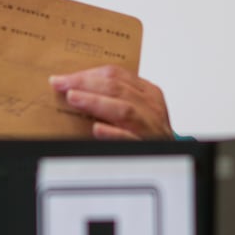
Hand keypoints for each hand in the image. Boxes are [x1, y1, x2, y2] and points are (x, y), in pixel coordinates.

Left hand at [49, 66, 173, 140]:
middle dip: (86, 84)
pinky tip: (97, 129)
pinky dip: (113, 133)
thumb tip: (74, 91)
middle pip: (117, 89)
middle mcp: (150, 107)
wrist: (172, 159)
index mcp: (148, 92)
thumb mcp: (137, 108)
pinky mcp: (147, 148)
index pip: (116, 75)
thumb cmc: (147, 132)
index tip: (63, 78)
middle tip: (62, 85)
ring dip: (96, 102)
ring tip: (74, 99)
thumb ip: (114, 98)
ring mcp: (150, 127)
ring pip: (123, 109)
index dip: (87, 74)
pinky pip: (130, 139)